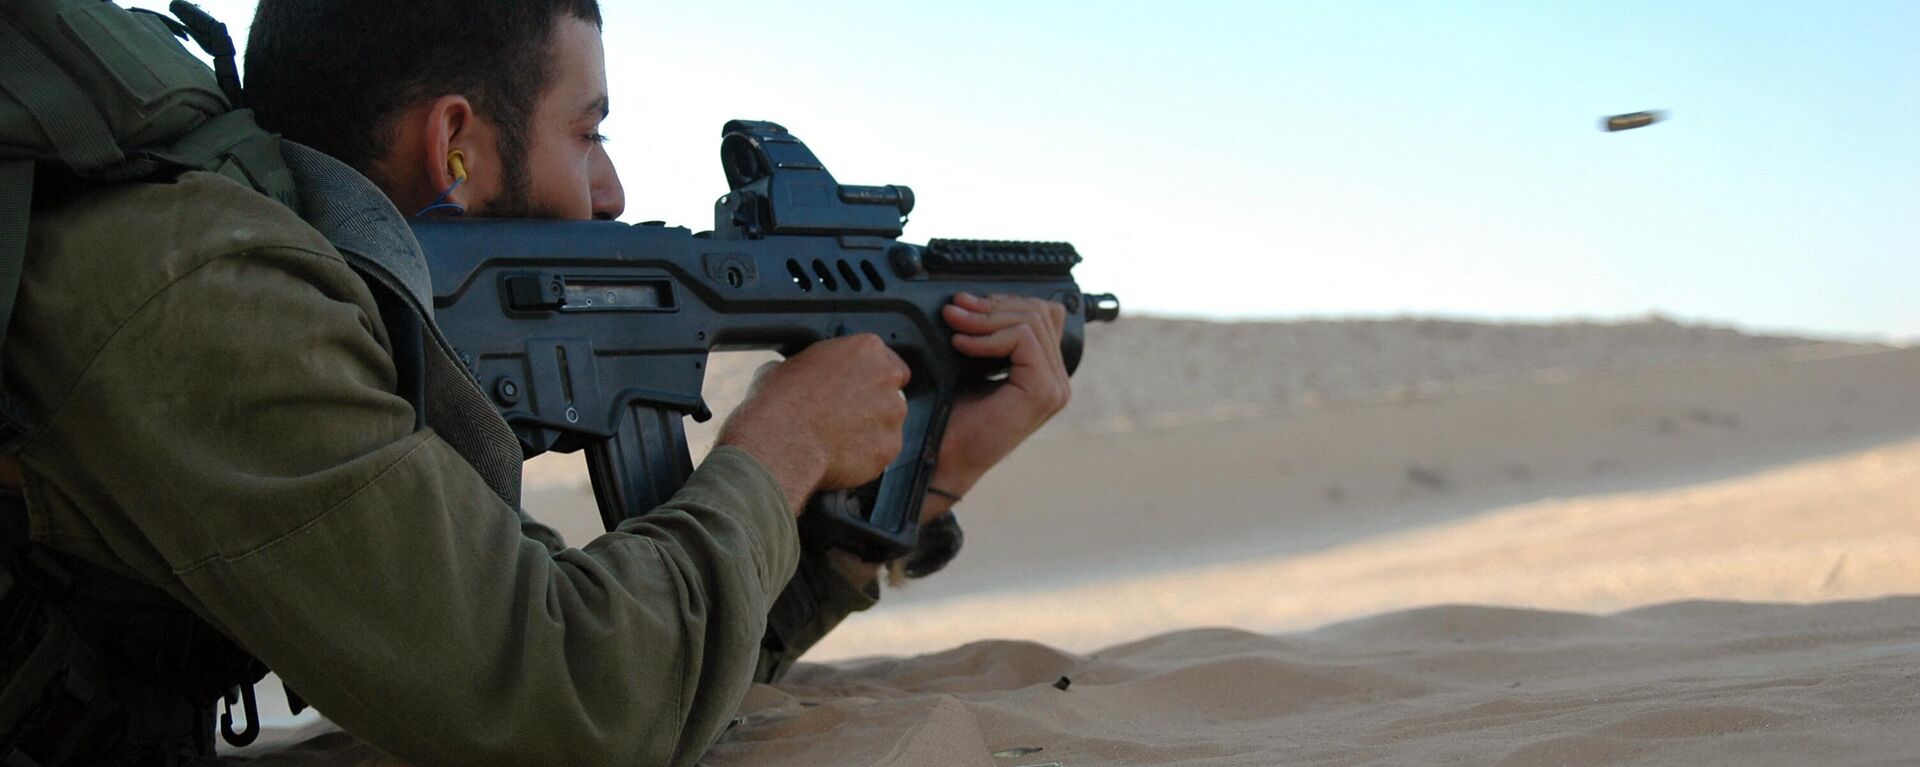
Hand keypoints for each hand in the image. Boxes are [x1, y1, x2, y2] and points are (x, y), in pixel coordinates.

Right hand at [717, 334, 909, 513]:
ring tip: (835, 440)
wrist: (780, 445)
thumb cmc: (778, 404)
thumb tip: (796, 376)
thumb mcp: (782, 368)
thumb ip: (807, 368)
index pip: (883, 360)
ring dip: (868, 431)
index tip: (855, 387)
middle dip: (871, 405)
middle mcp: (886, 378)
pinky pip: (881, 452)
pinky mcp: (889, 448)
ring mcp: (892, 415)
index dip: (868, 376)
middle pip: (889, 392)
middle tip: (842, 416)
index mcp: (864, 349)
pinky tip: (839, 457)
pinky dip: (865, 457)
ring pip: (886, 424)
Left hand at [925, 292, 1071, 518]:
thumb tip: (976, 299)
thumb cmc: (953, 419)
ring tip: (955, 324)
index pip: (1043, 314)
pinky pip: (1023, 339)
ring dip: (986, 317)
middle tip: (956, 309)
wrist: (944, 457)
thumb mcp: (973, 364)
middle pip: (1039, 311)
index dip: (1004, 302)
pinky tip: (962, 344)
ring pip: (1031, 321)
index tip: (966, 305)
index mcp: (1045, 371)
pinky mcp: (1043, 391)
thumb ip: (989, 336)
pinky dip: (988, 336)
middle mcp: (1057, 379)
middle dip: (992, 305)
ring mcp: (1055, 386)